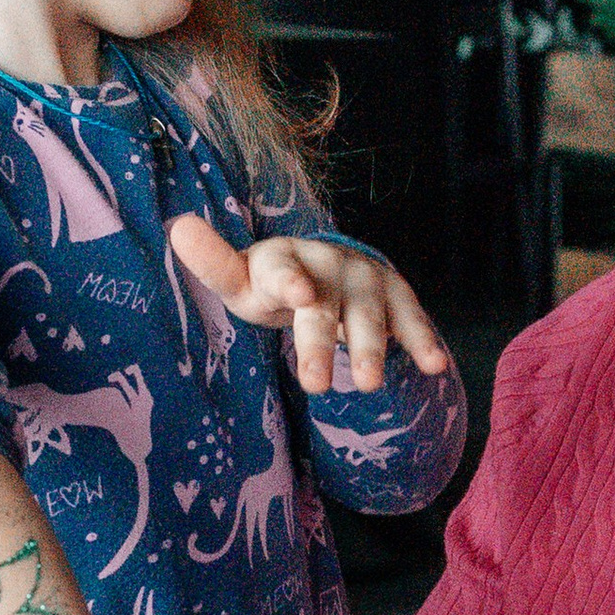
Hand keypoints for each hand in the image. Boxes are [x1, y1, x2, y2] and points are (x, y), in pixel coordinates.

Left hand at [166, 214, 450, 398]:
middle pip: (322, 306)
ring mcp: (363, 278)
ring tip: (368, 385)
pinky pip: (410, 318)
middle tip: (314, 386)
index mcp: (282, 258)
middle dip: (319, 343)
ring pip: (367, 314)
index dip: (290, 280)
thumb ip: (215, 263)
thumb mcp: (241, 281)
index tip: (298, 294)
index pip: (282, 269)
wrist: (325, 270)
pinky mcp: (395, 294)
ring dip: (371, 347)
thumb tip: (179, 228)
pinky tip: (435, 366)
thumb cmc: (273, 284)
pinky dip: (423, 339)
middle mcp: (326, 263)